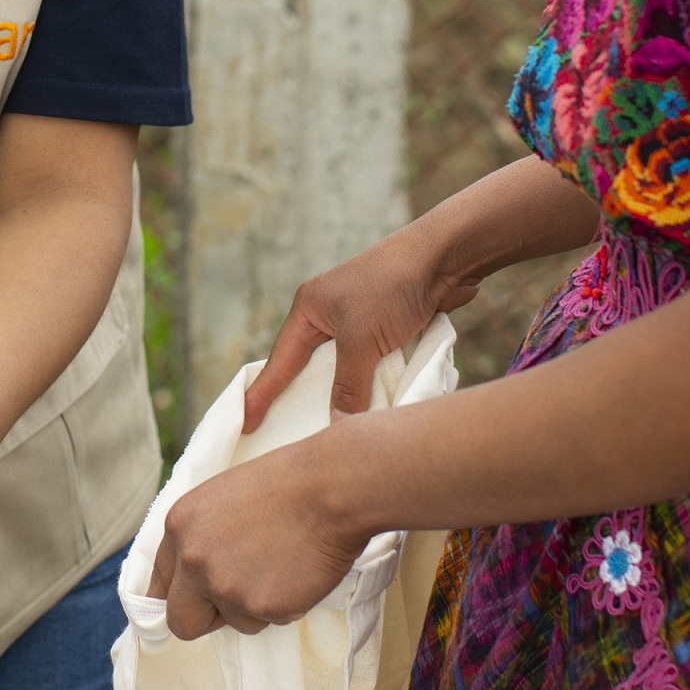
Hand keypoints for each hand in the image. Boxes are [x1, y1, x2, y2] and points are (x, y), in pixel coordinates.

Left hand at [145, 436, 368, 638]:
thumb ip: (202, 538)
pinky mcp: (259, 605)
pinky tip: (298, 571)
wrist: (330, 487)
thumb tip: (197, 577)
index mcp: (179, 526)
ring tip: (282, 566)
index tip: (195, 603)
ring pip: (234, 622)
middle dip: (206, 620)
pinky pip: (268, 621)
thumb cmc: (288, 484)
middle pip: (181, 621)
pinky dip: (284, 605)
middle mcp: (193, 559)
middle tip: (235, 603)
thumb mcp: (224, 499)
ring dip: (255, 607)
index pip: (159, 582)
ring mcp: (224, 585)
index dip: (180, 596)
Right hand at [241, 222, 478, 430]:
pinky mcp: (388, 325)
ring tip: (329, 428)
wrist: (443, 256)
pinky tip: (372, 408)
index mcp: (310, 308)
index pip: (280, 359)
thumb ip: (348, 385)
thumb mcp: (362, 340)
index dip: (263, 393)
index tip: (245, 422)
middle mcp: (330, 313)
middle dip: (302, 397)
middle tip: (283, 433)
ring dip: (344, 393)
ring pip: (345, 368)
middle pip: (310, 365)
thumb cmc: (392, 289)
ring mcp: (360, 318)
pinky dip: (371, 385)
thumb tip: (336, 422)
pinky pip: (371, 364)